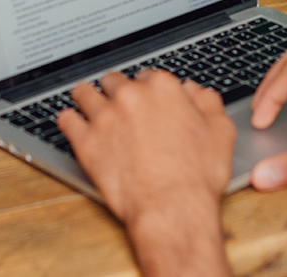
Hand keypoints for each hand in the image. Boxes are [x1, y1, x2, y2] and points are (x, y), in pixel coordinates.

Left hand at [58, 70, 234, 276]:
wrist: (173, 210)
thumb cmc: (196, 177)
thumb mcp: (220, 133)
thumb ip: (208, 103)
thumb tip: (197, 92)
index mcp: (161, 87)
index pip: (146, 76)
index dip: (146, 90)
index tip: (144, 101)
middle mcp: (130, 95)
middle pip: (113, 81)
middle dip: (116, 92)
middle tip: (119, 108)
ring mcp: (105, 116)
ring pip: (85, 93)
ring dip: (87, 98)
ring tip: (87, 105)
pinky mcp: (86, 140)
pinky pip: (67, 120)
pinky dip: (69, 121)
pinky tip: (72, 123)